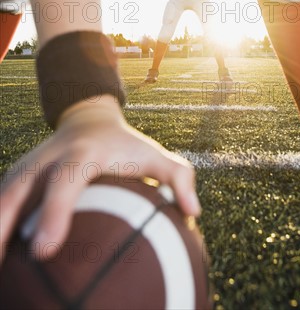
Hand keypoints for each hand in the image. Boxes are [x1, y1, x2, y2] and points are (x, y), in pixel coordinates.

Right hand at [0, 97, 199, 261]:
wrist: (89, 120)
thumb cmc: (125, 145)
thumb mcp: (154, 154)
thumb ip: (178, 176)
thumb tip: (193, 212)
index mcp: (82, 155)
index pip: (65, 180)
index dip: (53, 212)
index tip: (44, 250)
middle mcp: (47, 159)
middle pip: (16, 190)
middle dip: (3, 225)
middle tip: (2, 266)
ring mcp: (27, 167)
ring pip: (0, 198)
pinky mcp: (15, 176)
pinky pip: (0, 203)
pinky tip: (1, 258)